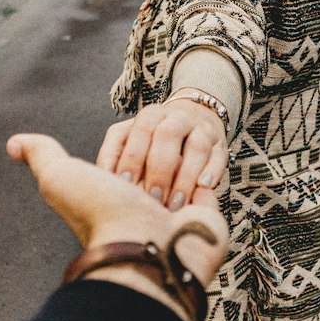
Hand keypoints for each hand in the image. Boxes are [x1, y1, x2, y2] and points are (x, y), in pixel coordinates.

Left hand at [7, 134, 228, 297]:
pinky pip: (213, 181)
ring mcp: (179, 211)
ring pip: (188, 165)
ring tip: (172, 197)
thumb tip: (14, 144)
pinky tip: (198, 189)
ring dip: (181, 174)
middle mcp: (145, 206)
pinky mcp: (208, 214)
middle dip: (158, 165)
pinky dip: (206, 181)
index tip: (123, 175)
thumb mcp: (60, 177)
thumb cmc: (101, 216)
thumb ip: (42, 155)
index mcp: (115, 196)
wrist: (146, 250)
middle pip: (161, 157)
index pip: (130, 153)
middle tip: (150, 189)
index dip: (130, 155)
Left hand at [96, 99, 228, 209]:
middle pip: (168, 136)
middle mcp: (176, 117)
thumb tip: (99, 178)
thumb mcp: (130, 140)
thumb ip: (115, 154)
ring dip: (185, 177)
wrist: (195, 118)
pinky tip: (204, 189)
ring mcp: (201, 129)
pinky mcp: (220, 144)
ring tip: (175, 204)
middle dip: (159, 170)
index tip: (125, 186)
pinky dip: (212, 171)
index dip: (132, 158)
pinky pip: (219, 156)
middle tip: (152, 199)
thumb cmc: (153, 143)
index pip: (139, 132)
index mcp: (150, 116)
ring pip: (196, 146)